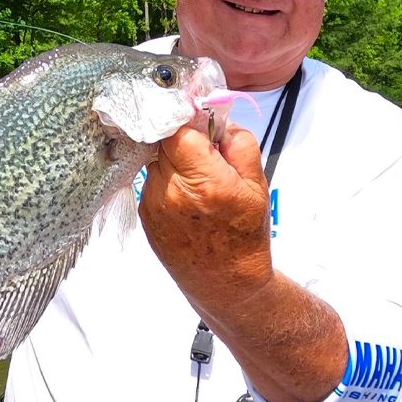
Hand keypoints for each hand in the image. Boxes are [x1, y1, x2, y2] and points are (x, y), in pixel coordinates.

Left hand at [139, 124, 272, 311]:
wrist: (226, 283)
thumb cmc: (245, 236)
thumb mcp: (257, 184)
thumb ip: (238, 142)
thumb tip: (216, 118)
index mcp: (204, 181)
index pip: (177, 130)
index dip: (188, 121)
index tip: (200, 123)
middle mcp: (172, 191)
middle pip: (165, 142)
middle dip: (184, 141)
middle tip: (205, 155)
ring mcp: (153, 203)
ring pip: (157, 160)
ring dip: (174, 162)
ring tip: (197, 182)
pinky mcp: (144, 214)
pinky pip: (152, 181)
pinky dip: (167, 181)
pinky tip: (185, 199)